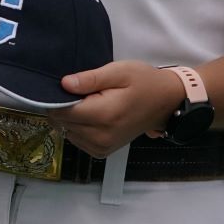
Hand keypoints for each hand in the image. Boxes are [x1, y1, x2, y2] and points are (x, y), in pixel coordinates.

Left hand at [47, 61, 180, 157]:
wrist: (165, 102)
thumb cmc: (143, 82)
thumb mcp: (119, 71)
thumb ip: (90, 79)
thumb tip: (63, 84)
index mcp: (104, 116)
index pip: (62, 112)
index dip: (57, 98)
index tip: (66, 86)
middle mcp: (101, 137)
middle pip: (63, 123)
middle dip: (64, 107)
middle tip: (81, 92)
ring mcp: (102, 147)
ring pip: (67, 132)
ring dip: (71, 118)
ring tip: (89, 103)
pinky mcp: (103, 151)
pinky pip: (77, 140)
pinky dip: (77, 128)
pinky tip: (90, 115)